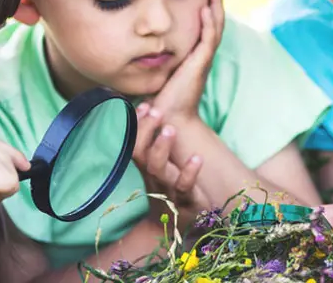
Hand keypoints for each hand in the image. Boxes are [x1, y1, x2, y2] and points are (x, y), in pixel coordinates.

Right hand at [134, 105, 207, 228]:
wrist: (175, 228)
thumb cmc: (172, 190)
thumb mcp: (165, 167)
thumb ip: (161, 143)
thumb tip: (160, 111)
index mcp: (147, 167)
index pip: (135, 143)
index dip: (137, 125)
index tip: (145, 104)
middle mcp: (153, 177)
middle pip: (140, 153)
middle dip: (146, 130)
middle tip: (156, 110)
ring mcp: (167, 190)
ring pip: (156, 169)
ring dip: (161, 147)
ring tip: (170, 129)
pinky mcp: (185, 202)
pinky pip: (183, 187)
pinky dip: (189, 172)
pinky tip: (197, 158)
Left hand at [136, 0, 223, 140]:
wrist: (170, 118)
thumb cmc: (161, 97)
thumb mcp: (157, 68)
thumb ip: (153, 54)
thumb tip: (136, 41)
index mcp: (194, 51)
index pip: (204, 19)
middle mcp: (201, 51)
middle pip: (214, 16)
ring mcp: (203, 57)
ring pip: (215, 24)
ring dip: (215, 2)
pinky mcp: (200, 64)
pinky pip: (207, 40)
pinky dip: (208, 23)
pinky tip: (205, 8)